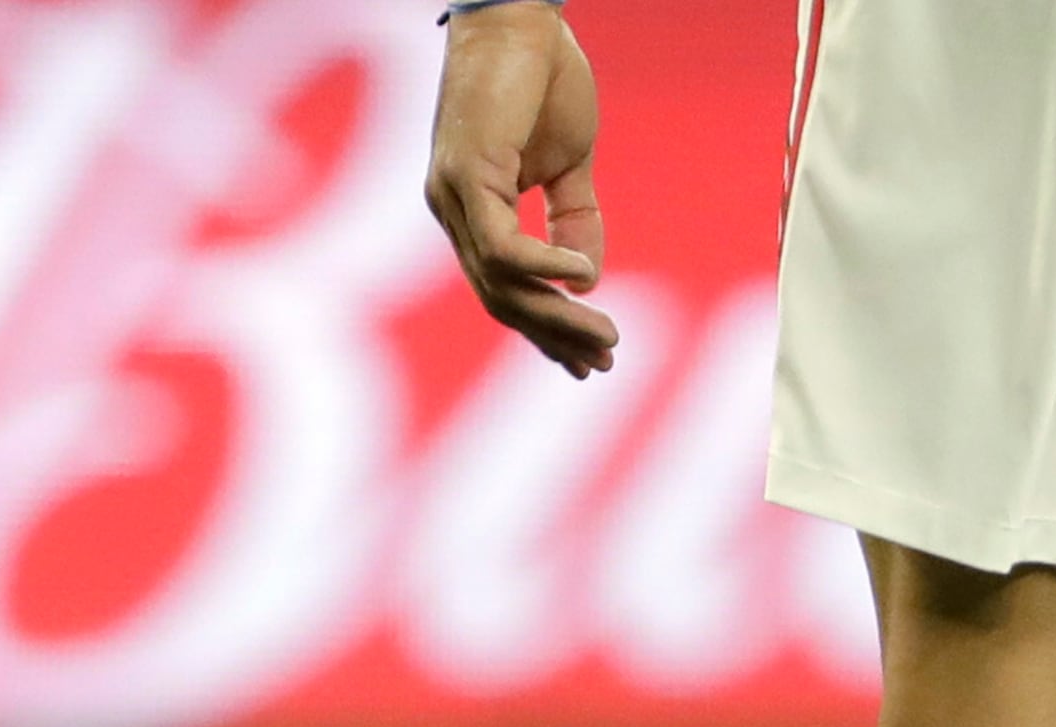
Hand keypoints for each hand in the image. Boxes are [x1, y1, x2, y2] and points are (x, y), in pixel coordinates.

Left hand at [423, 3, 615, 376]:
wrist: (522, 16)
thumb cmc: (544, 78)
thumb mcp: (570, 162)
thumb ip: (576, 219)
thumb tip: (589, 277)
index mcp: (473, 212)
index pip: (504, 288)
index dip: (544, 328)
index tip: (583, 361)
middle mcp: (453, 212)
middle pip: (500, 299)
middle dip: (553, 336)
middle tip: (599, 362)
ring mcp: (453, 197)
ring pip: (500, 283)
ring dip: (556, 315)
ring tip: (602, 335)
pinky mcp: (466, 176)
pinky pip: (502, 244)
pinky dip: (543, 266)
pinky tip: (583, 277)